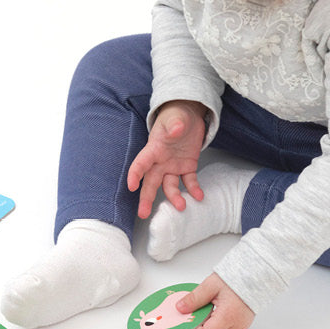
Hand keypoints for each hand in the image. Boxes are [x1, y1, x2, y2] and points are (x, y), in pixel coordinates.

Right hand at [127, 100, 206, 218]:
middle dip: (146, 197)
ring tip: (181, 206)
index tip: (131, 186)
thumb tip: (175, 129)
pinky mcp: (186, 167)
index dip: (135, 174)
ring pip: (169, 186)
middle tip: (143, 213)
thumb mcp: (176, 116)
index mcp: (154, 149)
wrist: (188, 116)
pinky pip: (189, 181)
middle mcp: (160, 161)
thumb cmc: (176, 115)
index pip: (141, 163)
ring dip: (174, 197)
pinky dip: (194, 189)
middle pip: (151, 182)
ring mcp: (173, 166)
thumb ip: (175, 123)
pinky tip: (199, 196)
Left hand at [180, 273, 254, 328]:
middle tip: (192, 316)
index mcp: (229, 315)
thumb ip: (194, 299)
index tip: (186, 323)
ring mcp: (241, 325)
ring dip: (208, 328)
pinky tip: (213, 312)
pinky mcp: (243, 323)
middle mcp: (237, 324)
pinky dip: (216, 325)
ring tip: (204, 311)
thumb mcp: (210, 286)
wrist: (255, 274)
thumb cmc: (236, 277)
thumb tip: (181, 308)